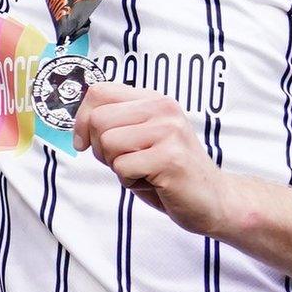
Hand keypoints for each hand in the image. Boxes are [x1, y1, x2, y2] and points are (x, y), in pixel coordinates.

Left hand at [75, 82, 234, 236]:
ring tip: (144, 172)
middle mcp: (163, 108)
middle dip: (100, 149)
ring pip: (108, 143)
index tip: (83, 142)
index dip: (81, 119)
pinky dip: (130, 182)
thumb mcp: (139, 139)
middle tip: (126, 163)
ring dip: (117, 167)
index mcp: (153, 99)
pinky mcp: (171, 157)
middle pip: (98, 120)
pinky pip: (123, 168)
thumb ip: (114, 124)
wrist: (214, 201)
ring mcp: (169, 131)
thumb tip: (77, 124)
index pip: (99, 91)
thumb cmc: (168, 172)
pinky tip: (154, 183)